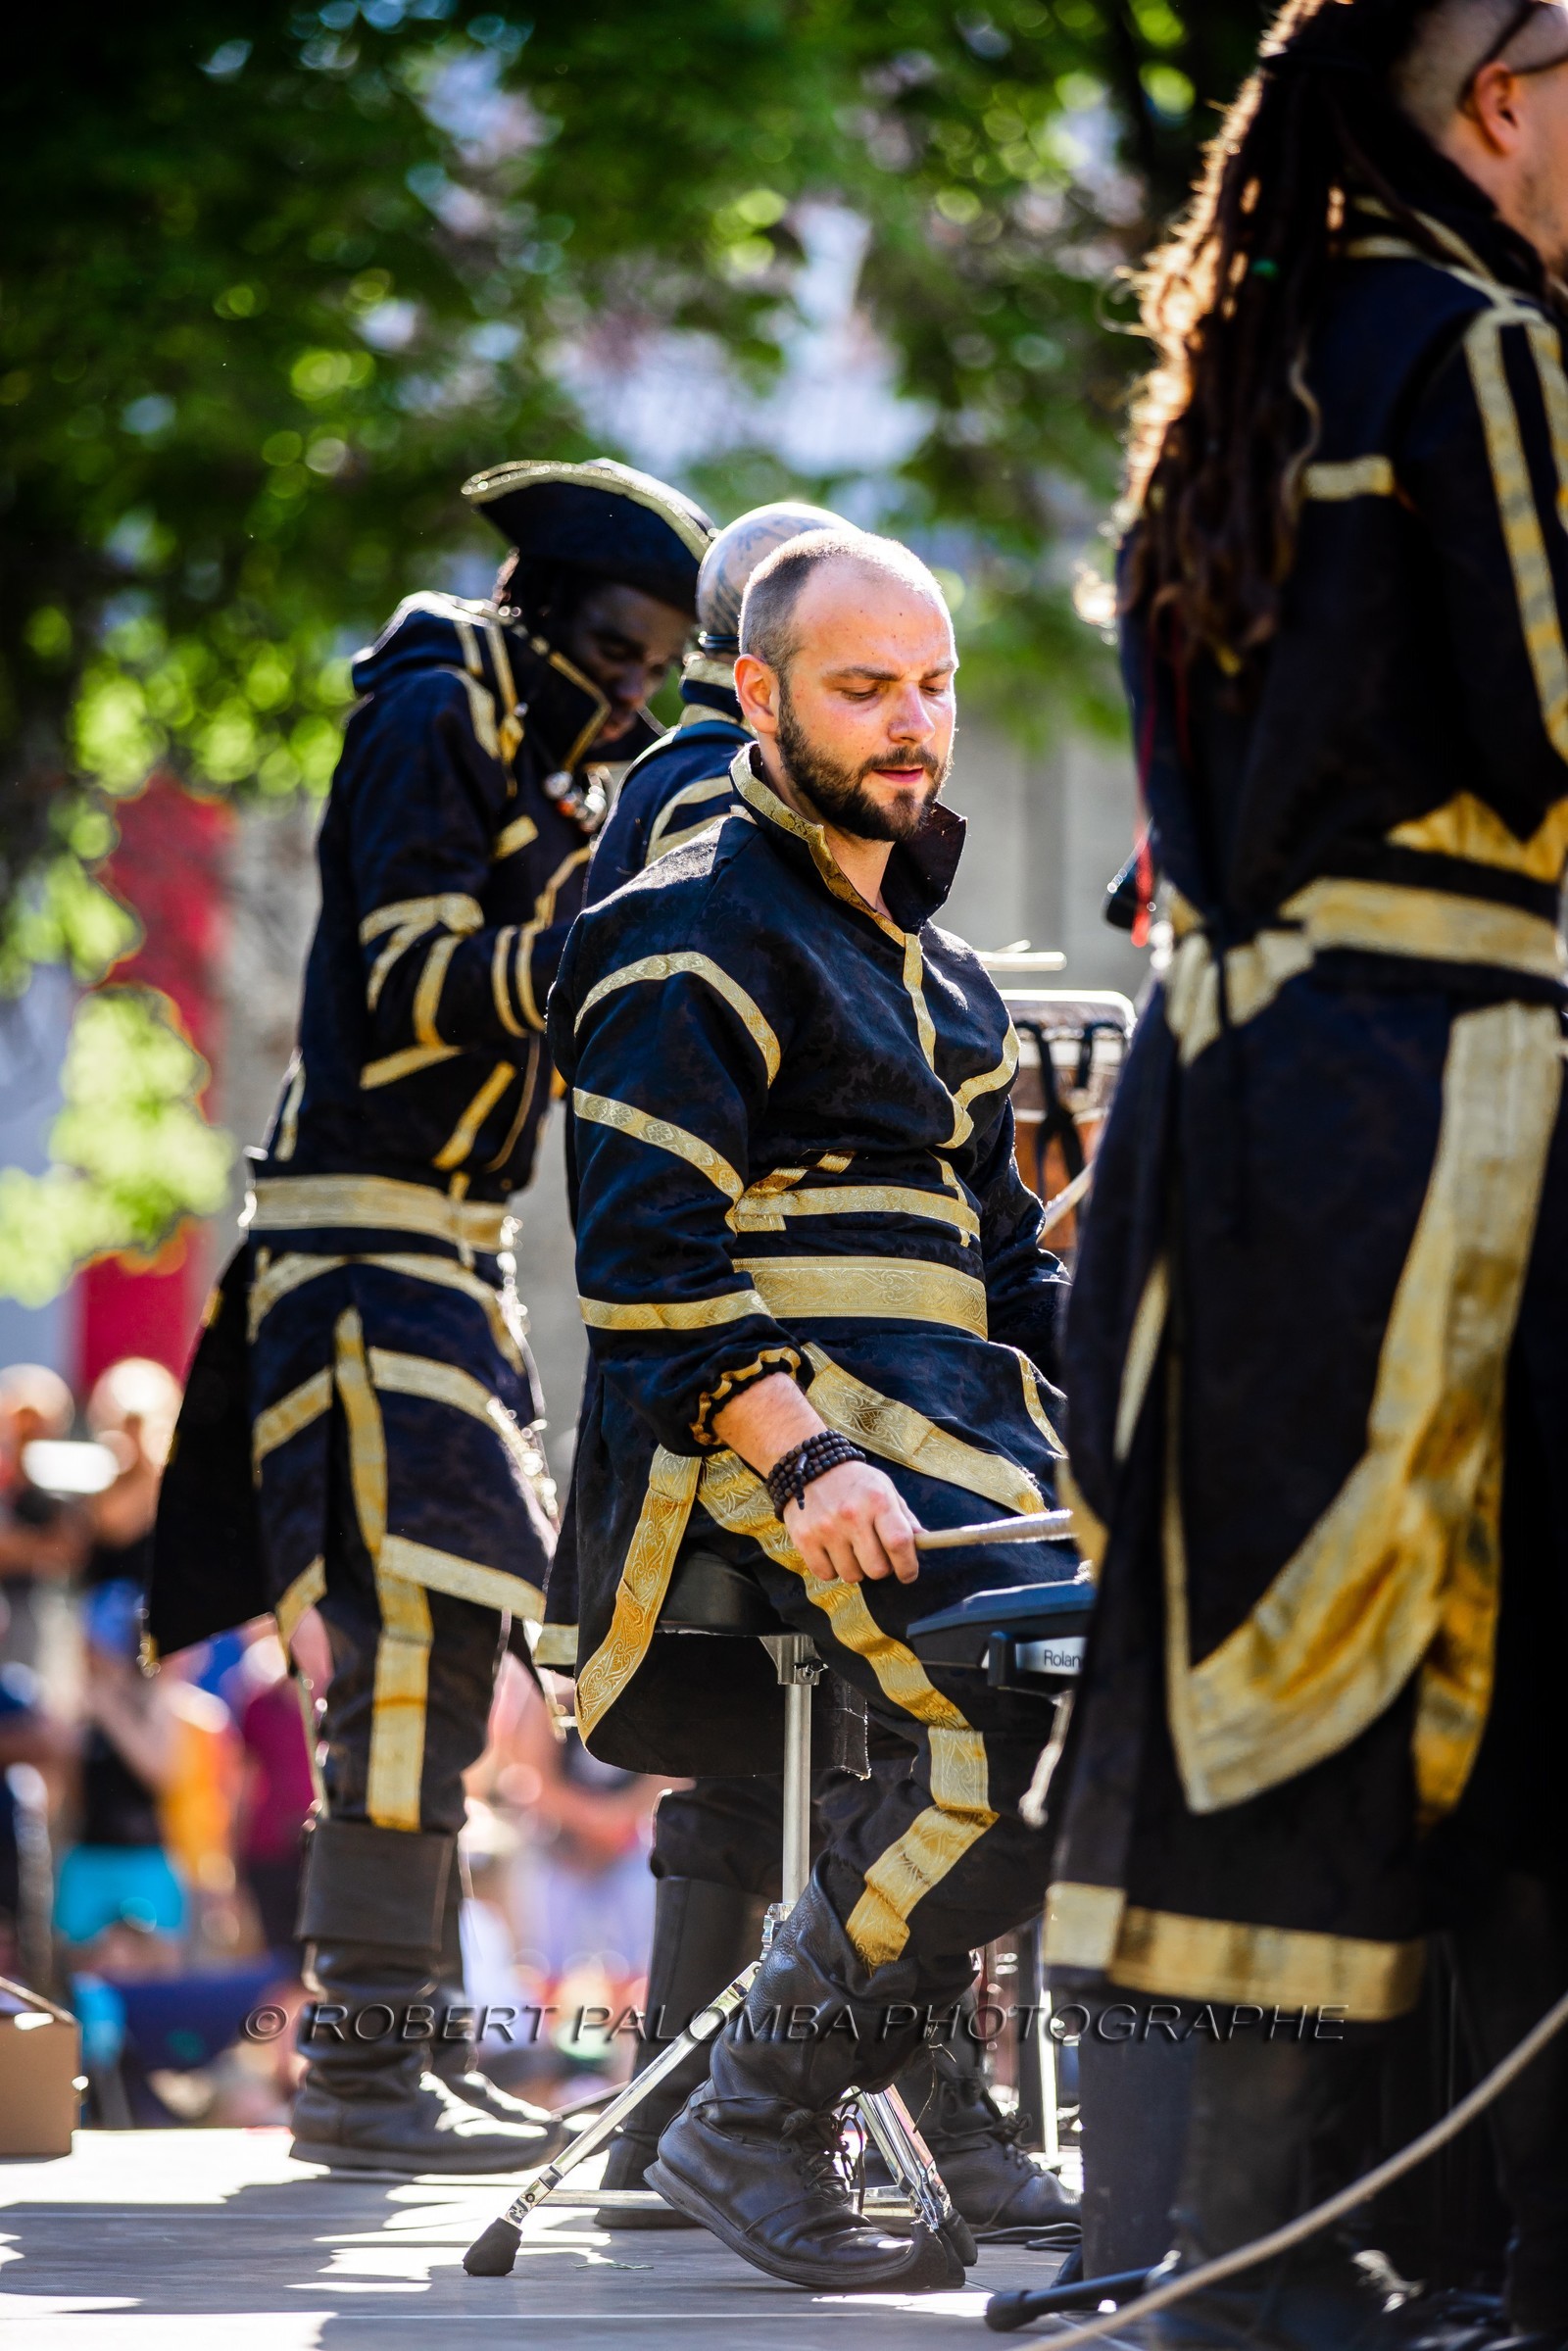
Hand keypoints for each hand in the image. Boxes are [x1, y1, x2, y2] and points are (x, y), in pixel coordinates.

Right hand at [783, 1459, 921, 1585]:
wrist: (810, 1465)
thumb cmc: (854, 1481)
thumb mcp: (884, 1488)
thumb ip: (904, 1517)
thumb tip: (923, 1540)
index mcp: (878, 1500)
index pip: (899, 1543)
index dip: (908, 1566)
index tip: (908, 1573)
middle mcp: (852, 1515)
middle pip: (877, 1568)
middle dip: (881, 1568)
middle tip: (875, 1555)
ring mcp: (826, 1528)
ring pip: (852, 1575)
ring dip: (855, 1568)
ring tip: (850, 1548)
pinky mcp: (804, 1538)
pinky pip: (826, 1574)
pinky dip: (831, 1569)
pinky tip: (832, 1550)